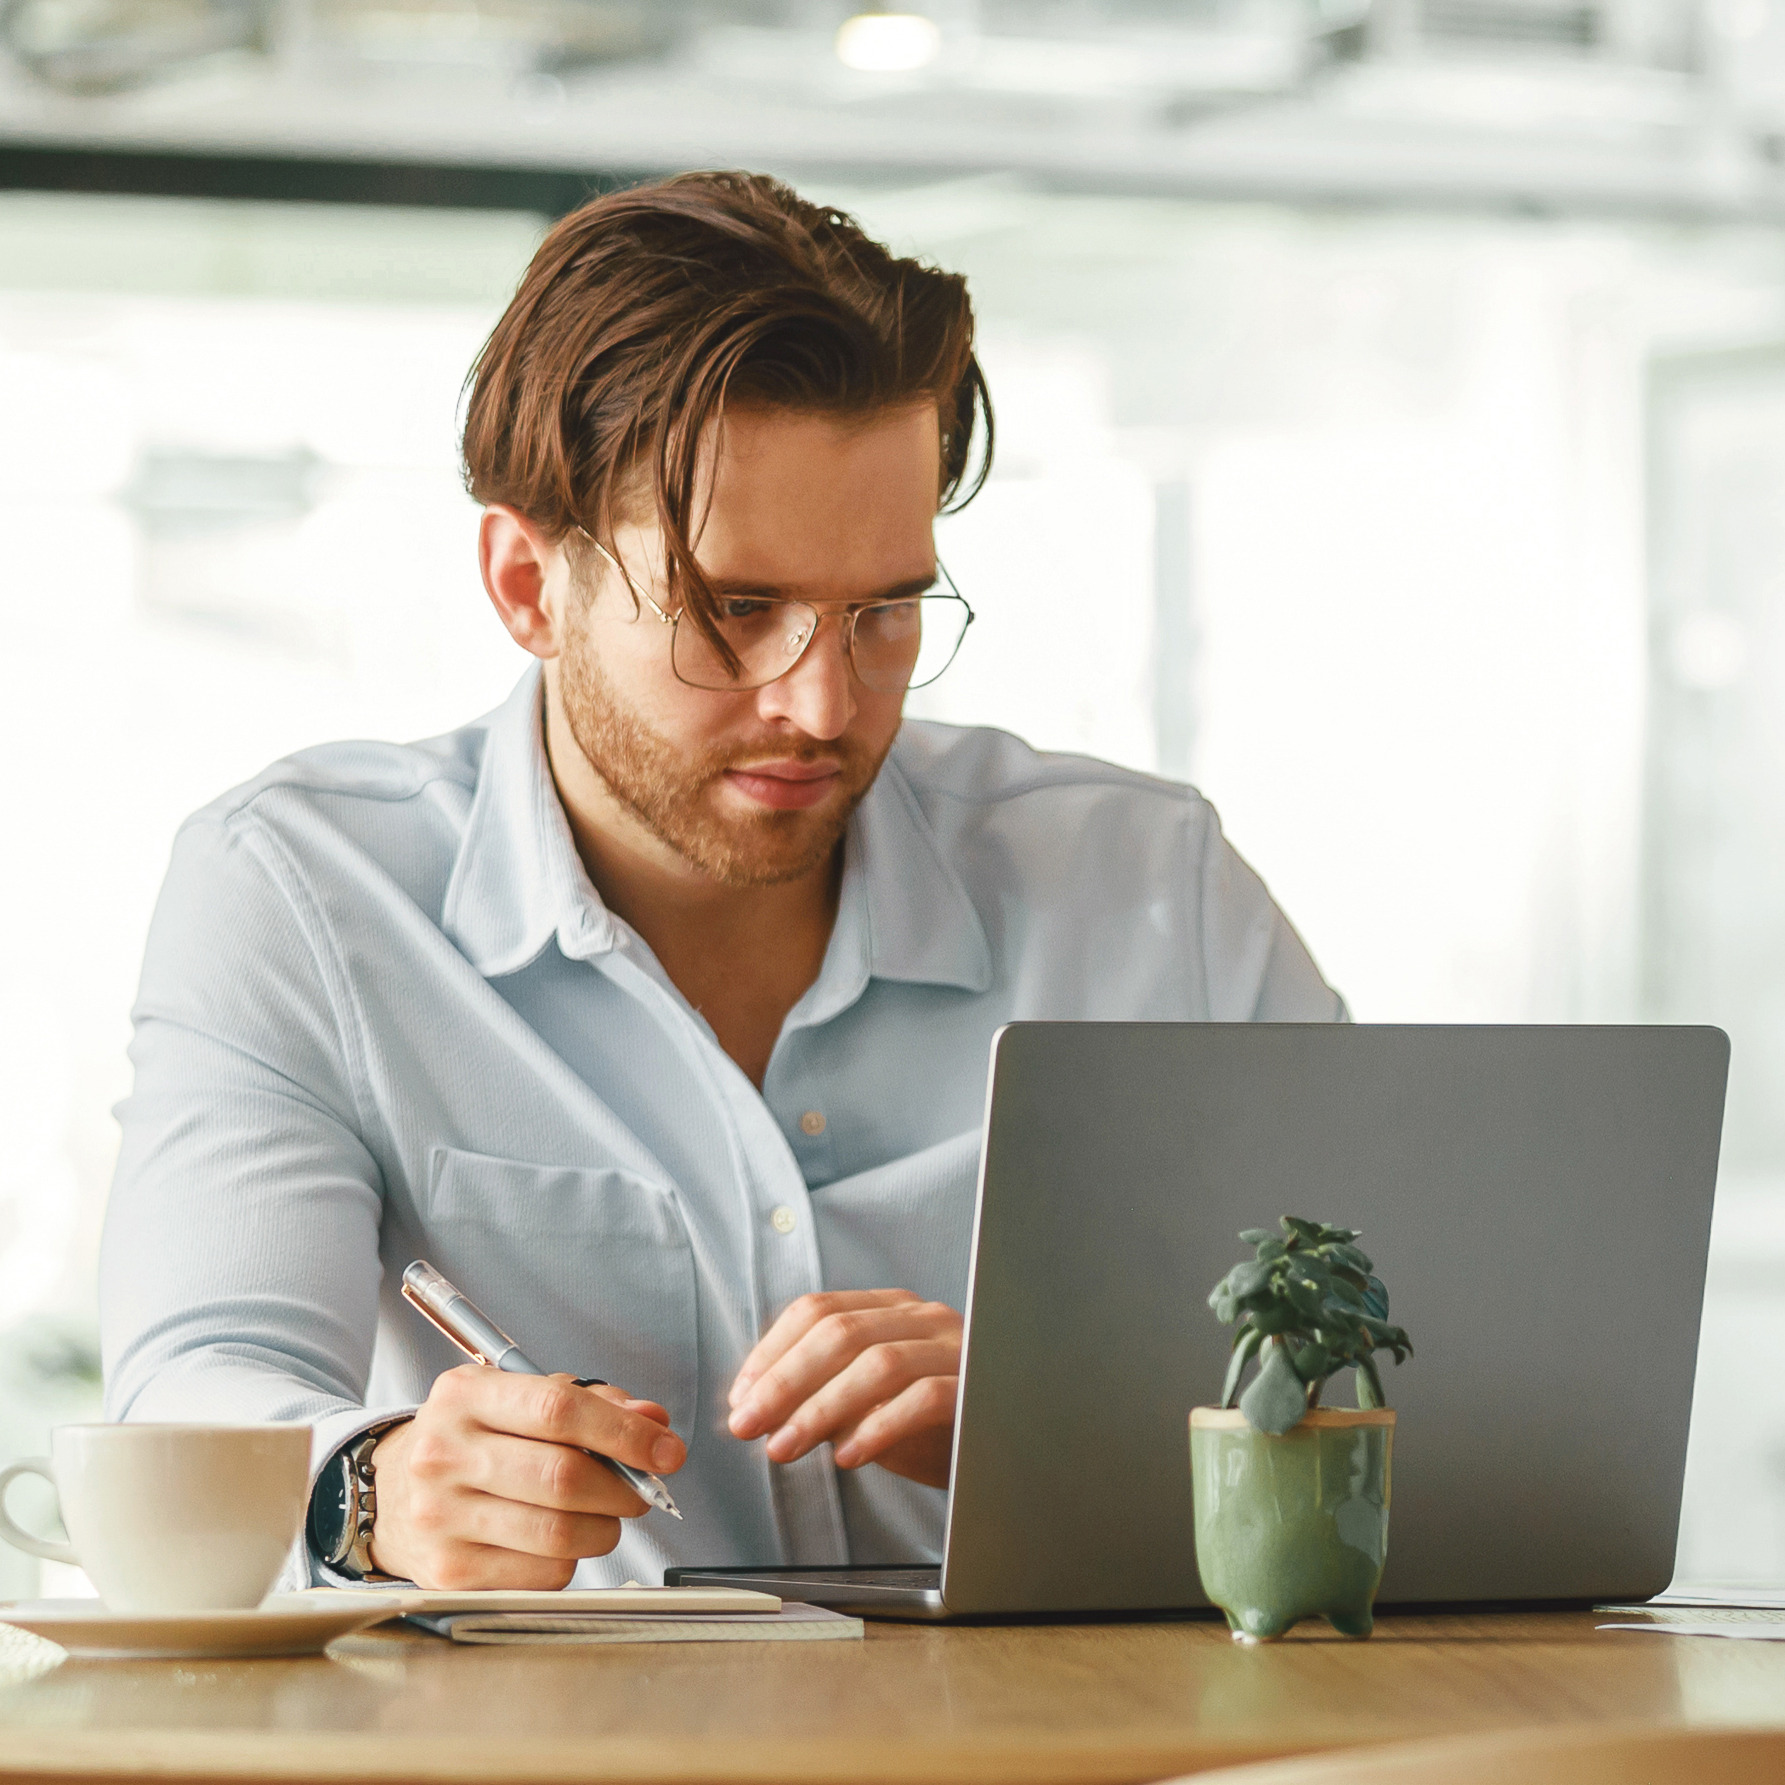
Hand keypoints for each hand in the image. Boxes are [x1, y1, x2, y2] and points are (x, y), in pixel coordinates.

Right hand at [368, 1366, 685, 1588]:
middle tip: (641, 1491)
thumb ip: (593, 1403)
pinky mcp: (447, 1573)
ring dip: (604, 1529)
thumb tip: (653, 1423)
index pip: (559, 1410)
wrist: (392, 1493)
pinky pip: (543, 1575)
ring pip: (558, 1534)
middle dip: (624, 1488)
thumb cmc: (474, 1439)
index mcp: (466, 1395)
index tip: (667, 1450)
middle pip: (562, 1477)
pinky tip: (559, 1541)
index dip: (625, 1433)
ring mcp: (440, 1517)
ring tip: (603, 1516)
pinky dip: (571, 1561)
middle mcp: (444, 1454)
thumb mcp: (520, 1398)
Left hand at [726, 1290, 961, 1489]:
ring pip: (876, 1363)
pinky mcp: (975, 1388)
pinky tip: (848, 1457)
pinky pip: (922, 1399)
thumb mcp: (869, 1405)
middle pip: (839, 1332)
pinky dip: (878, 1427)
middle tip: (746, 1425)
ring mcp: (953, 1349)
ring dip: (819, 1408)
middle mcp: (922, 1318)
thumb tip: (757, 1407)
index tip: (740, 1396)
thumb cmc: (932, 1428)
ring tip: (784, 1448)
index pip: (818, 1310)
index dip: (771, 1351)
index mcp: (890, 1309)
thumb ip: (823, 1394)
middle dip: (783, 1380)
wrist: (1007, 1451)